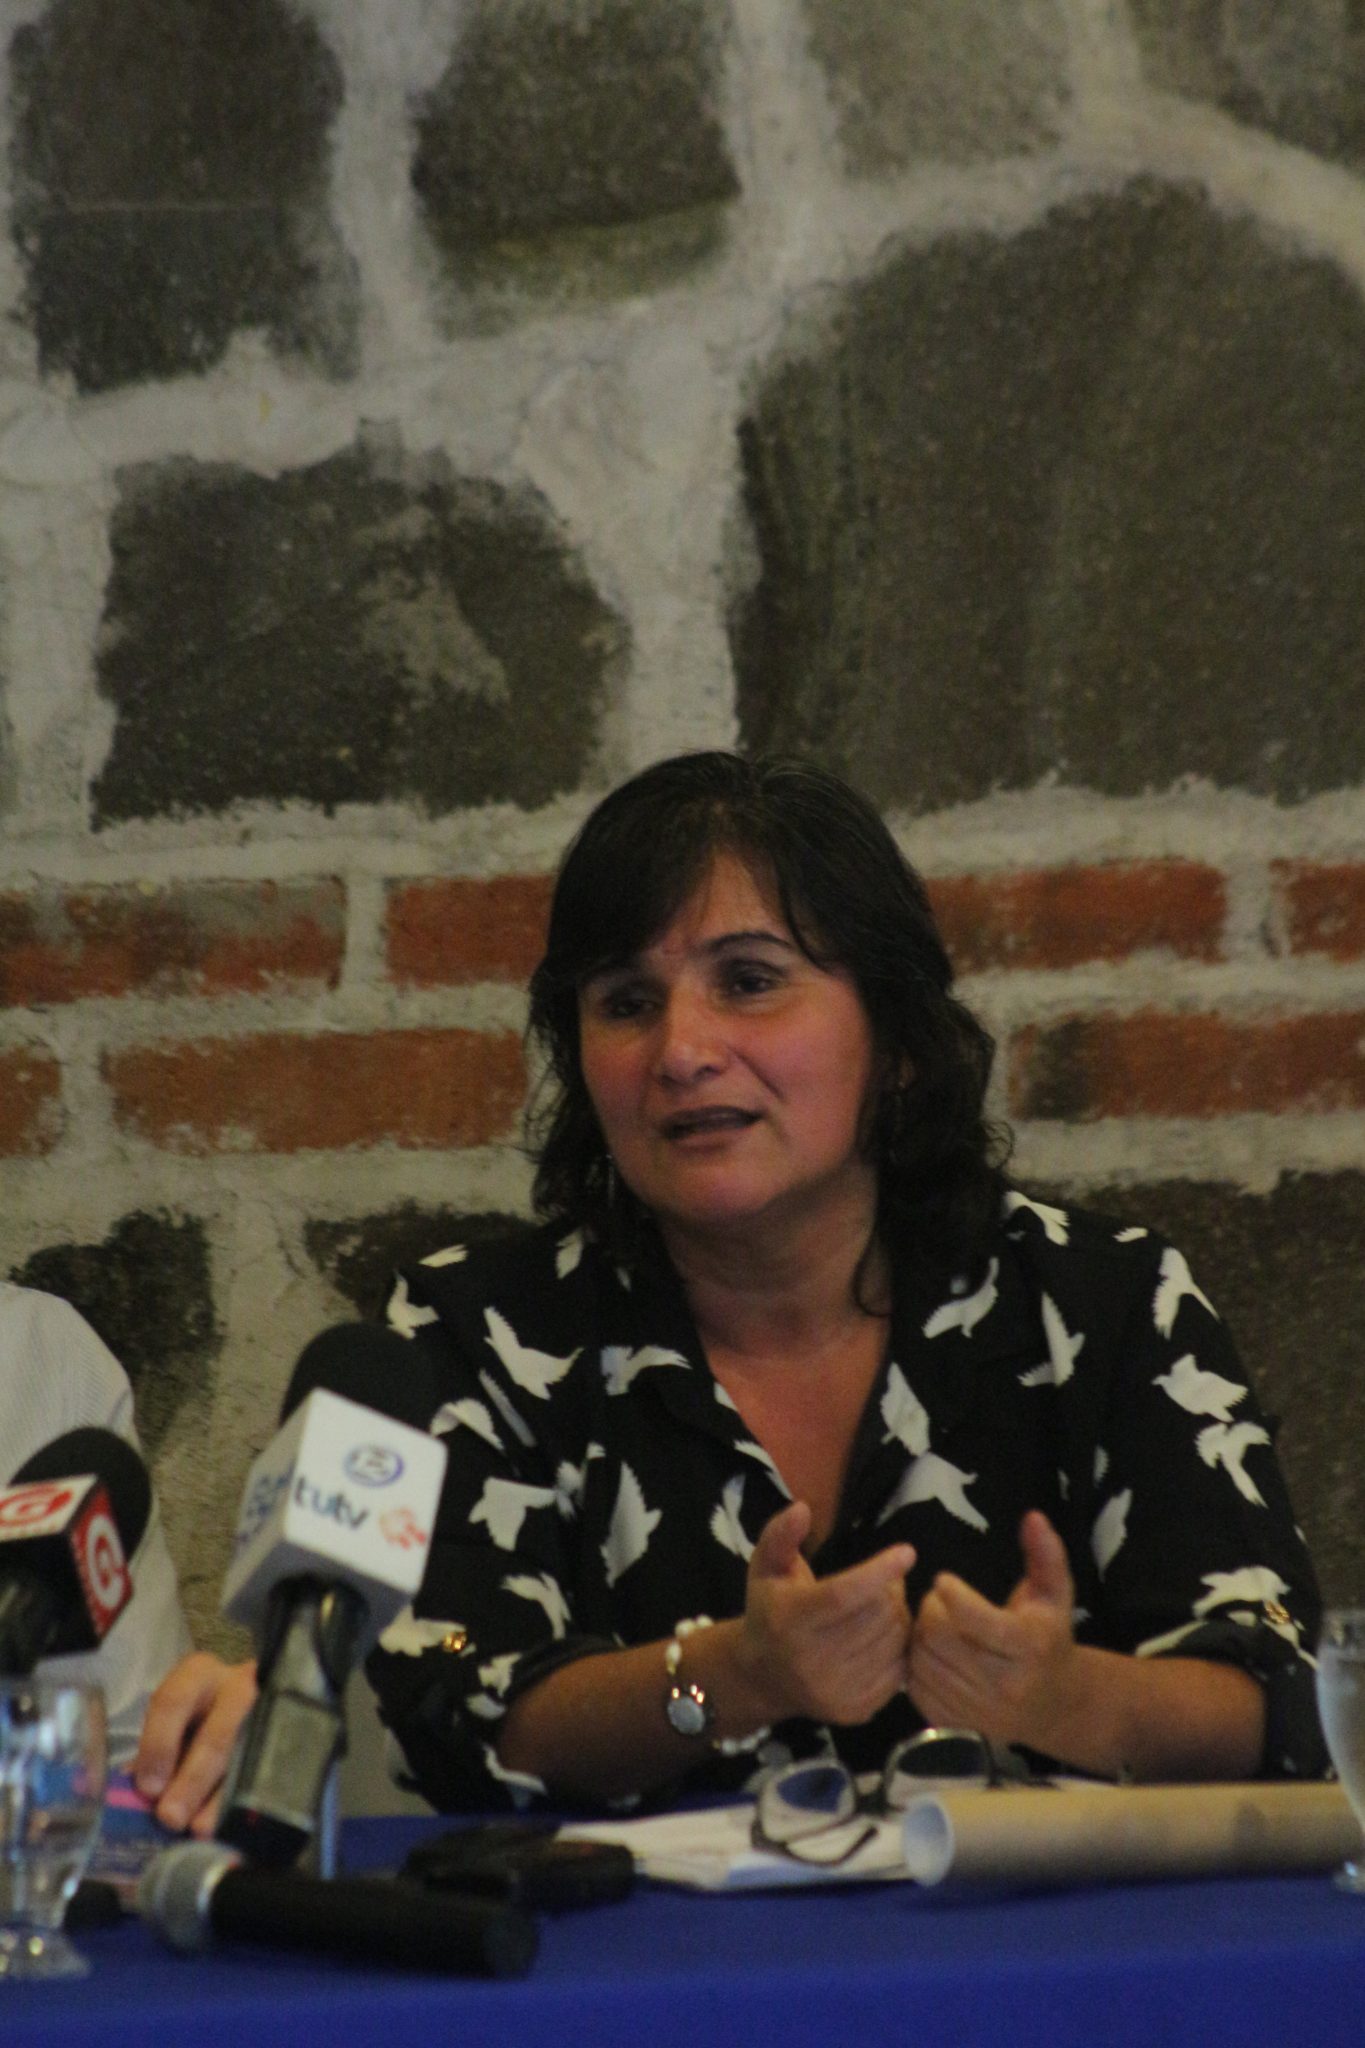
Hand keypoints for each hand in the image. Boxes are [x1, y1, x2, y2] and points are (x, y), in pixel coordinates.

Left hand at [133, 1652, 257, 1835]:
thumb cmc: (198, 1719)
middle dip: (191, 1781)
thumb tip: (132, 1792)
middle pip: (216, 1736)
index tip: (148, 1788)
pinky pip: (270, 1775)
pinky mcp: (289, 1738)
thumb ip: (155, 1753)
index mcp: (198, 1676)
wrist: (246, 1709)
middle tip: (171, 1818)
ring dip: (220, 1798)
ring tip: (200, 1829)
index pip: (174, 1702)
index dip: (159, 1745)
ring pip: (247, 1758)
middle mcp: (237, 1687)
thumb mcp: (173, 1722)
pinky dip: (247, 1803)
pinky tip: (231, 1825)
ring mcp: (269, 1712)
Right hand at [737, 1501, 914, 1726]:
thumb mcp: (765, 1567)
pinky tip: (886, 1634)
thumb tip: (802, 1508)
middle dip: (891, 1591)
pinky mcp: (855, 1711)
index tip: (907, 1552)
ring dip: (899, 1616)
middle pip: (875, 1616)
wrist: (763, 1677)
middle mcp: (810, 1662)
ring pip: (893, 1642)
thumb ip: (781, 1535)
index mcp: (788, 1621)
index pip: (843, 1595)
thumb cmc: (769, 1610)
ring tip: (886, 1605)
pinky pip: (900, 1670)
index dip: (878, 1572)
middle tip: (886, 1581)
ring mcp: (834, 1692)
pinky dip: (901, 1646)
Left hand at [906, 1510, 1077, 1750]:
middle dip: (930, 1610)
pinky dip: (915, 1664)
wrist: (1054, 1704)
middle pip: (939, 1637)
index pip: (975, 1620)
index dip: (951, 1595)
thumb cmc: (1049, 1636)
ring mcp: (978, 1709)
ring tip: (934, 1625)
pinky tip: (931, 1653)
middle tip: (938, 1601)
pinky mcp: (956, 1724)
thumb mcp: (1055, 1593)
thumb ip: (1045, 1554)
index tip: (944, 1580)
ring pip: (922, 1661)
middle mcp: (1004, 1684)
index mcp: (1029, 1646)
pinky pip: (915, 1687)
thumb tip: (1032, 1517)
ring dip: (919, 1636)